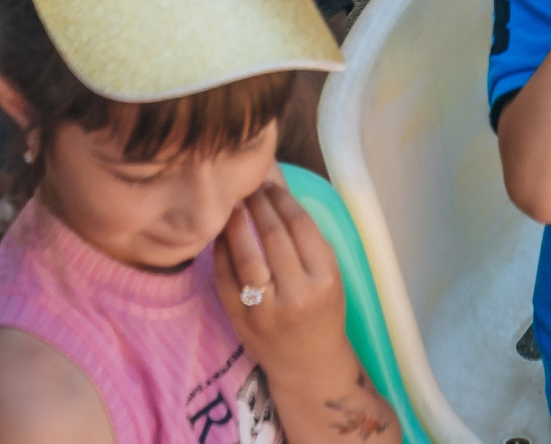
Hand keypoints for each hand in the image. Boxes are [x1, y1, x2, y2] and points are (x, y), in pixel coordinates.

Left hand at [214, 179, 347, 362]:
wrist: (308, 364)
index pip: (300, 226)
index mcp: (325, 278)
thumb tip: (278, 196)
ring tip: (232, 205)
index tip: (270, 185)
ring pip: (246, 256)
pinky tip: (221, 235)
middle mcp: (297, 294)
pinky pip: (226, 277)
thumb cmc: (323, 313)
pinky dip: (221, 252)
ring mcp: (266, 309)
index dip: (282, 200)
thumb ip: (309, 242)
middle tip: (248, 187)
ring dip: (236, 224)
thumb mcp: (330, 276)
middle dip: (258, 205)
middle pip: (273, 236)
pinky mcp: (242, 320)